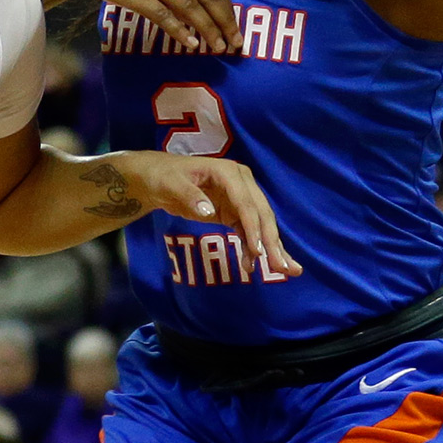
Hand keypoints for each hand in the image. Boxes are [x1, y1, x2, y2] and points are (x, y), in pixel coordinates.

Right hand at [65, 0, 241, 53]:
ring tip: (216, 47)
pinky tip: (189, 43)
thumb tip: (200, 7)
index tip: (236, 31)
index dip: (229, 10)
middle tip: (234, 44)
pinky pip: (162, 13)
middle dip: (225, 22)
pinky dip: (179, 29)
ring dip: (207, 29)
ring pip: (190, 6)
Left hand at [120, 151, 301, 276]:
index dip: (253, 227)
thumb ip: (189, 196)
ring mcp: (240, 198)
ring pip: (261, 224)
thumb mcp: (170, 184)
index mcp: (228, 172)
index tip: (258, 251)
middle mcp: (241, 183)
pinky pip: (249, 231)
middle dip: (271, 242)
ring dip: (272, 248)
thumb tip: (207, 211)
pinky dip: (254, 248)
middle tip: (282, 268)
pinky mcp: (235, 212)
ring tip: (286, 271)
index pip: (246, 202)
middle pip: (260, 214)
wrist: (157, 178)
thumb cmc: (163, 176)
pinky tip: (255, 266)